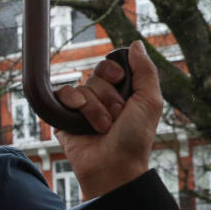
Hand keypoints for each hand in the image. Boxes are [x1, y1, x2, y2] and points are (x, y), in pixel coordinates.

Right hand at [54, 40, 163, 198]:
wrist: (112, 165)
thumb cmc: (134, 138)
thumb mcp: (150, 100)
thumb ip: (145, 70)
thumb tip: (136, 44)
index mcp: (122, 92)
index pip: (110, 67)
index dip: (114, 72)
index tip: (120, 83)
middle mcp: (101, 99)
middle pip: (95, 76)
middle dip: (107, 96)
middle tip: (116, 116)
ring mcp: (81, 109)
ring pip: (80, 88)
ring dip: (93, 108)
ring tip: (101, 128)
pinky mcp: (63, 118)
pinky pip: (61, 96)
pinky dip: (72, 105)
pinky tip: (80, 121)